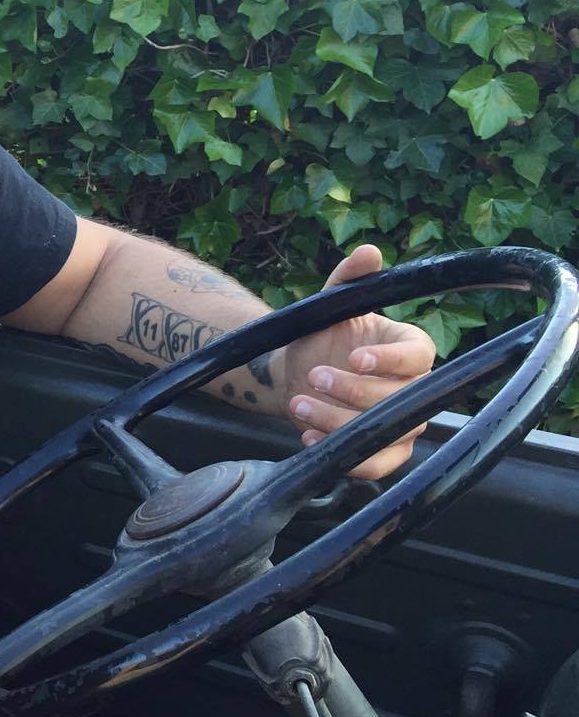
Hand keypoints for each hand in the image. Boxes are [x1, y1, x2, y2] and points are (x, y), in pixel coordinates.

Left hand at [274, 245, 437, 479]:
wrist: (295, 373)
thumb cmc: (322, 337)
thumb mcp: (329, 304)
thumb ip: (349, 279)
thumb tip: (368, 251)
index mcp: (410, 348)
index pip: (420, 356)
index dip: (392, 360)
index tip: (355, 357)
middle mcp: (415, 388)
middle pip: (404, 399)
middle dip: (355, 390)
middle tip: (314, 376)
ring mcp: (403, 425)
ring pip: (388, 433)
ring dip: (341, 423)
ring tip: (299, 404)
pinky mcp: (384, 453)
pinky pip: (376, 465)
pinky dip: (344, 456)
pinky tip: (309, 439)